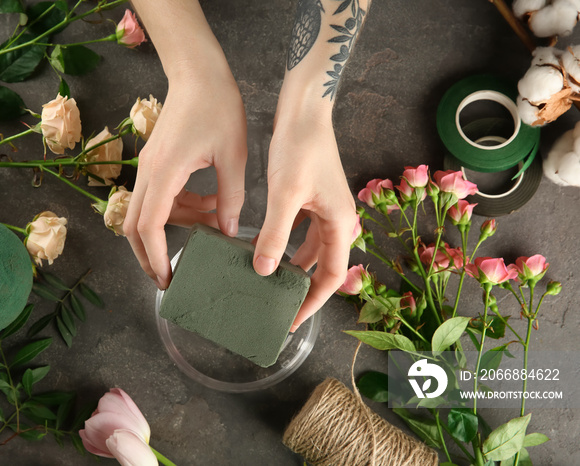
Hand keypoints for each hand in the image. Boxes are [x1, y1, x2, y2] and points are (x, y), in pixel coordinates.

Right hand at [123, 64, 246, 289]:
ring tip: (210, 230)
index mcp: (165, 172)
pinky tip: (209, 205)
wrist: (199, 72)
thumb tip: (228, 232)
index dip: (155, 256)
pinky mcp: (157, 161)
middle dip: (148, 255)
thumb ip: (230, 198)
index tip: (166, 278)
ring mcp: (149, 166)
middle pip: (133, 225)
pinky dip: (180, 208)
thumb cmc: (217, 106)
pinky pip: (160, 196)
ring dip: (175, 227)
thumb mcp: (233, 156)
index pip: (149, 226)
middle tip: (168, 277)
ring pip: (148, 212)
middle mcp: (149, 172)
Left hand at [254, 103, 356, 331]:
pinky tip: (267, 249)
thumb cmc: (301, 146)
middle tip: (280, 307)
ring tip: (271, 285)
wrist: (304, 109)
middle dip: (304, 289)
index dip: (313, 302)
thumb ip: (276, 235)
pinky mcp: (311, 197)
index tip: (293, 320)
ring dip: (294, 267)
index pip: (333, 277)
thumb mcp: (286, 195)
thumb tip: (265, 271)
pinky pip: (302, 231)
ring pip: (311, 249)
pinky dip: (287, 244)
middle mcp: (338, 218)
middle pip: (324, 266)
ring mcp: (325, 208)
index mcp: (340, 222)